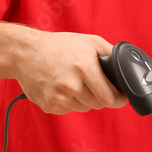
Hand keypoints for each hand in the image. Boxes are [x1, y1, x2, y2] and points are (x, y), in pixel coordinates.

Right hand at [12, 28, 127, 114]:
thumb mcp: (89, 41)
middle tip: (94, 84)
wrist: (26, 53)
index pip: (110, 97)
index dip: (119, 99)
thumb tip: (126, 68)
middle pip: (98, 104)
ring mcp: (58, 98)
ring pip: (84, 108)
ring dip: (85, 99)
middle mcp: (71, 85)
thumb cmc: (59, 46)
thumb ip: (110, 54)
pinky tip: (62, 87)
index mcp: (84, 68)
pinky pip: (69, 110)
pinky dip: (70, 101)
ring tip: (74, 81)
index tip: (121, 97)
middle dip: (101, 96)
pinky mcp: (49, 106)